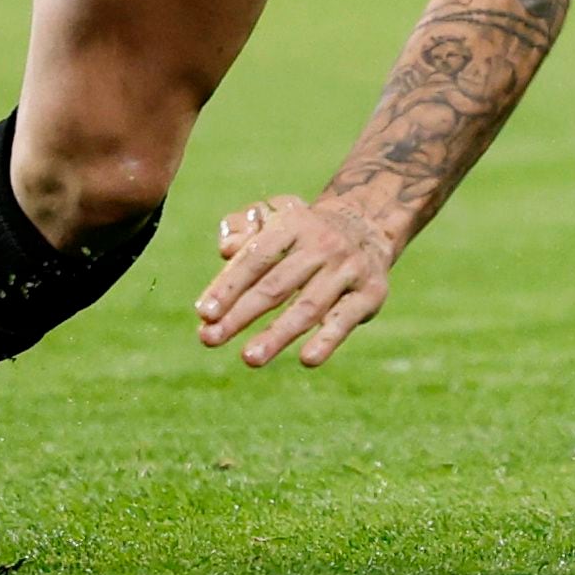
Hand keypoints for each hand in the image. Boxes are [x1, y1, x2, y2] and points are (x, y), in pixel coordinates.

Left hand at [197, 193, 395, 368]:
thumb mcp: (275, 215)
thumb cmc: (304, 231)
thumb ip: (243, 229)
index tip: (204, 313)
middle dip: (241, 314)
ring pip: (307, 306)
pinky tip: (307, 360)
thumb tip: (225, 251)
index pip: (255, 257)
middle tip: (210, 339)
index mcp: (292, 224)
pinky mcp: (370, 293)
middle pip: (276, 285)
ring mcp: (348, 269)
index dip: (228, 285)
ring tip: (249, 358)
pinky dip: (327, 340)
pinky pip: (345, 320)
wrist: (367, 226)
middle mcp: (322, 244)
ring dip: (276, 335)